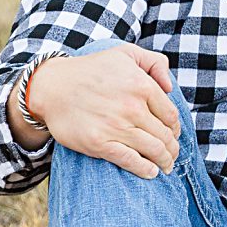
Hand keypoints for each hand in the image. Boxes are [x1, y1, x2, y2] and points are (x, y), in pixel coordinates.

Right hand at [27, 44, 180, 176]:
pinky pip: (130, 160)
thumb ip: (155, 62)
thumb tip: (170, 86)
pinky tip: (151, 173)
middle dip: (172, 148)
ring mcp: (116, 126)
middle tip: (172, 154)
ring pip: (152, 149)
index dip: (175, 128)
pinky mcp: (99, 143)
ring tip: (166, 165)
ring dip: (164, 160)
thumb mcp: (125, 53)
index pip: (170, 115)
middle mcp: (132, 107)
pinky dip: (145, 169)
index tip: (173, 134)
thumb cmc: (91, 69)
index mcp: (142, 85)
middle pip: (164, 135)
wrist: (52, 86)